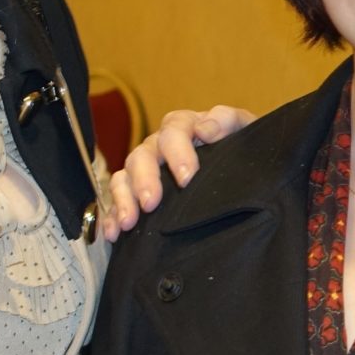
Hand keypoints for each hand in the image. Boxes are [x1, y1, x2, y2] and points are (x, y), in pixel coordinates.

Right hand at [102, 106, 255, 240]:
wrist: (242, 170)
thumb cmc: (240, 148)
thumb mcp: (242, 129)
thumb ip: (228, 121)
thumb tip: (205, 129)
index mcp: (185, 126)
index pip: (174, 130)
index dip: (178, 152)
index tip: (187, 178)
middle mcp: (160, 145)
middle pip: (143, 154)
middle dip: (145, 180)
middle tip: (152, 203)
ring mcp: (146, 168)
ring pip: (125, 176)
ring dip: (124, 198)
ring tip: (128, 222)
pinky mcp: (137, 191)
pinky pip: (117, 200)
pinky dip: (112, 216)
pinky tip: (114, 234)